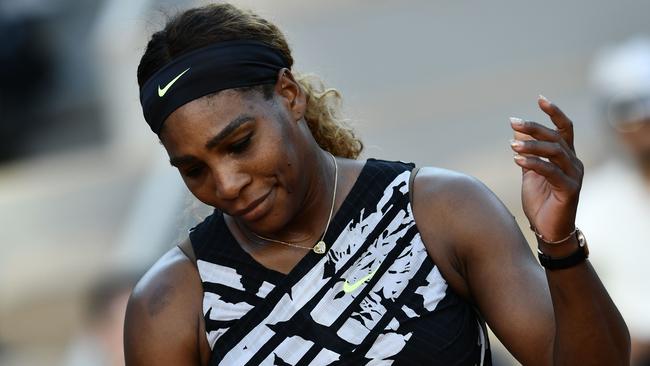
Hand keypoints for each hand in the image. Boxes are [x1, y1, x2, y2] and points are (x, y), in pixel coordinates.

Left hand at [509, 96, 583, 241]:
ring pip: (554, 152)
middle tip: (513, 122)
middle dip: (534, 128)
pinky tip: (516, 159)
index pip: (564, 128)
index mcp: (566, 156)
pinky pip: (551, 172)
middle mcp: (573, 162)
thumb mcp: (530, 172)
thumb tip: (518, 129)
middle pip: (555, 137)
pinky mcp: (570, 189)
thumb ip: (527, 151)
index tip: (540, 98)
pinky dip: (534, 163)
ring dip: (532, 146)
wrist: (548, 230)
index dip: (554, 112)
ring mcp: (574, 175)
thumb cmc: (540, 200)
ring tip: (512, 146)